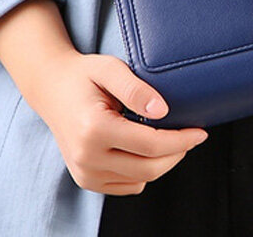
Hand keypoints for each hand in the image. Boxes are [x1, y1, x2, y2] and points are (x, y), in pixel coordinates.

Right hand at [32, 51, 208, 194]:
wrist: (51, 88)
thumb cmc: (84, 75)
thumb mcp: (110, 68)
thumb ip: (136, 88)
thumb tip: (163, 111)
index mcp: (94, 129)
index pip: (151, 145)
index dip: (181, 140)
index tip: (200, 132)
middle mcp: (86, 157)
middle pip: (149, 168)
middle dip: (177, 153)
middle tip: (190, 134)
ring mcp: (84, 172)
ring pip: (140, 180)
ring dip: (161, 162)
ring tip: (164, 135)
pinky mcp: (86, 180)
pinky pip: (128, 185)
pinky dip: (143, 170)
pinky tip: (143, 147)